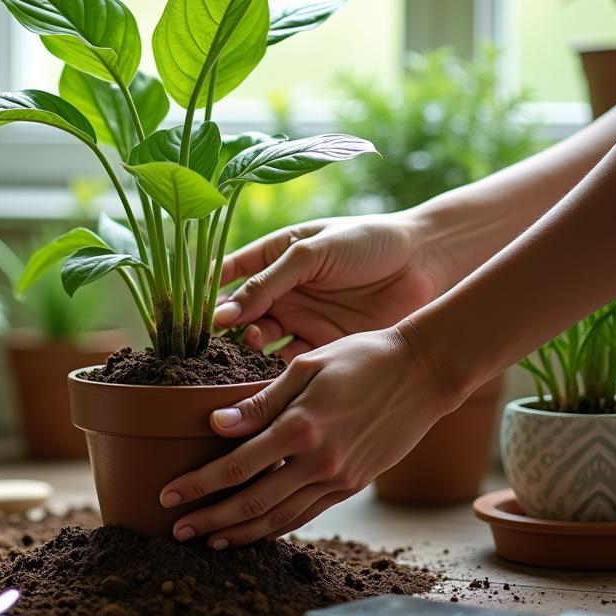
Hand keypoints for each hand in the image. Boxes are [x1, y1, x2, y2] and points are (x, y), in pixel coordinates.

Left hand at [160, 326, 461, 546]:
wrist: (421, 374)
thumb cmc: (361, 358)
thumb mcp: (306, 367)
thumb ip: (261, 401)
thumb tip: (217, 424)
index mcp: (301, 427)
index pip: (237, 466)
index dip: (199, 485)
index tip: (169, 495)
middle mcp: (318, 461)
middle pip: (252, 503)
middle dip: (210, 519)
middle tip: (176, 530)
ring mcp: (338, 478)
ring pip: (280, 518)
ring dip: (240, 533)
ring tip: (208, 540)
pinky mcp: (352, 485)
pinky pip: (307, 514)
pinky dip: (277, 528)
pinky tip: (256, 531)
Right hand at [213, 214, 450, 359]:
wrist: (425, 262)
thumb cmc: (367, 241)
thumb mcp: (311, 253)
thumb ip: (268, 282)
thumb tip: (222, 314)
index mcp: (275, 257)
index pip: (229, 275)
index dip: (208, 293)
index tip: (191, 310)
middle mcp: (283, 290)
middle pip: (242, 314)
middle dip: (227, 327)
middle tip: (221, 337)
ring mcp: (302, 319)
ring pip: (262, 342)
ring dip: (250, 348)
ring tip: (252, 346)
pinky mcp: (324, 345)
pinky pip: (291, 363)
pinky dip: (277, 371)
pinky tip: (269, 374)